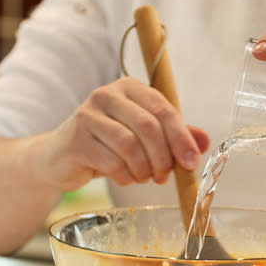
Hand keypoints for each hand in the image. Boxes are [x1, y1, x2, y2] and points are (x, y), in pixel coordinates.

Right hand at [36, 77, 209, 190]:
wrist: (60, 157)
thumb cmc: (109, 144)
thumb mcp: (145, 137)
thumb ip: (175, 135)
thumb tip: (205, 141)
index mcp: (129, 88)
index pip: (163, 109)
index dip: (181, 138)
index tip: (192, 162)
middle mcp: (106, 95)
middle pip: (148, 126)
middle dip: (164, 157)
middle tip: (165, 176)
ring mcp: (87, 116)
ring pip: (130, 145)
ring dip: (144, 169)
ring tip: (145, 177)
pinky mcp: (76, 140)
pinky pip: (112, 162)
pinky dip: (126, 176)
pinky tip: (125, 178)